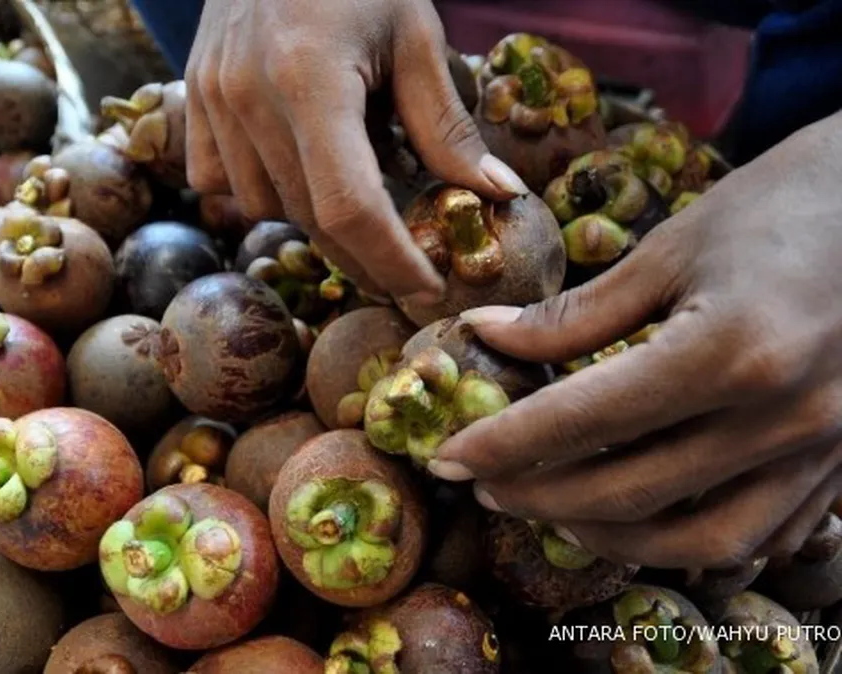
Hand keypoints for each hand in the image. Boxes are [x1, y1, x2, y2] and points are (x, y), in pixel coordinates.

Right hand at [184, 0, 528, 299]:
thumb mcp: (415, 34)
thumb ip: (446, 124)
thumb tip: (496, 195)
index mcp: (309, 78)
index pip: (349, 205)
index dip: (391, 260)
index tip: (427, 289)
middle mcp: (247, 96)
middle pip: (309, 215)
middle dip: (364, 255)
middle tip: (408, 272)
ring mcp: (211, 99)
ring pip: (264, 206)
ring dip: (314, 217)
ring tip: (357, 192)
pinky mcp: (193, 97)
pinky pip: (221, 182)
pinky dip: (263, 191)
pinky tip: (297, 167)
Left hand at [431, 111, 841, 568]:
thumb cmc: (793, 199)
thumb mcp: (677, 245)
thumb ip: (578, 311)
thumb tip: (485, 335)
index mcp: (732, 349)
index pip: (585, 419)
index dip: (504, 444)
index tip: (446, 457)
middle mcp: (782, 417)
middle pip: (632, 493)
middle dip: (540, 498)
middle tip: (483, 486)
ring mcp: (824, 451)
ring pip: (702, 541)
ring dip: (613, 538)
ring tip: (554, 511)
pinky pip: (762, 534)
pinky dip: (692, 540)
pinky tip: (645, 520)